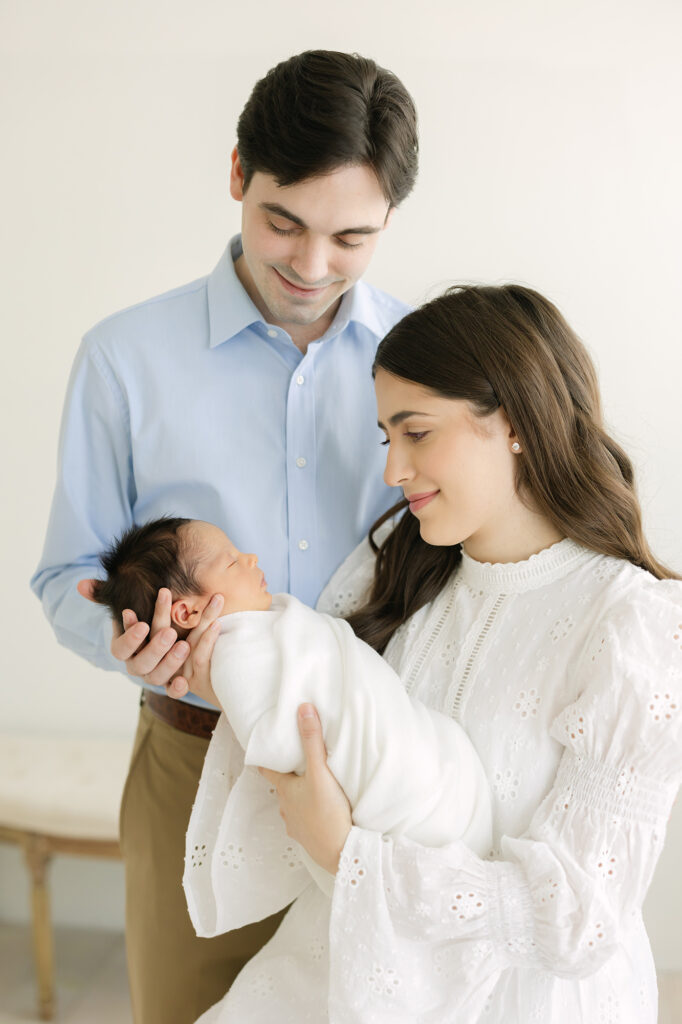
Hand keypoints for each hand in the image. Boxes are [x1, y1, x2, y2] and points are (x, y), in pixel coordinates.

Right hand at [77, 580, 221, 701]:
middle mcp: (135, 665)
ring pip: (157, 676)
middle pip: (141, 664)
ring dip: (170, 662)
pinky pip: (172, 691)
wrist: (166, 628)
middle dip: (156, 648)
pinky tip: (185, 680)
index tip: (143, 624)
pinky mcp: (171, 680)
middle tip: (170, 633)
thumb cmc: (142, 612)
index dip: (131, 639)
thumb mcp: (125, 602)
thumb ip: (104, 594)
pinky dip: (178, 688)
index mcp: (122, 649)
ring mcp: (153, 675)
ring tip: (184, 645)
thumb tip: (82, 584)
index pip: (121, 649)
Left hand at [259, 704, 351, 874]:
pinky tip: (322, 813)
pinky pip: (306, 822)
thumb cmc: (328, 812)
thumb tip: (303, 708)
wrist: (343, 854)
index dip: (264, 759)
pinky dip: (310, 814)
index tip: (260, 750)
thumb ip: (312, 741)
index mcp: (285, 790)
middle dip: (288, 777)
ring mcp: (296, 826)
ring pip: (294, 806)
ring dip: (300, 796)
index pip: (268, 770)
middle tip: (296, 764)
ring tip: (312, 788)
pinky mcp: (310, 839)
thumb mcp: (321, 772)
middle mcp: (286, 808)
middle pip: (283, 788)